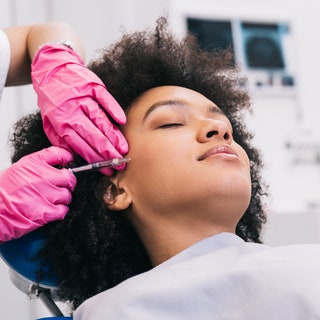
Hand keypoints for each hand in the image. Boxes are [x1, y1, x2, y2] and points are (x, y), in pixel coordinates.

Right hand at [0, 147, 75, 241]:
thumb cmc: (2, 192)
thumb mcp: (18, 170)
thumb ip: (38, 166)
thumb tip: (58, 166)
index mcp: (33, 164)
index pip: (59, 154)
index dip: (67, 158)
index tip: (67, 163)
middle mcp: (40, 177)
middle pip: (69, 177)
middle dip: (67, 183)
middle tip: (61, 186)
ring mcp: (44, 195)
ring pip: (67, 195)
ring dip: (62, 199)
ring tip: (51, 200)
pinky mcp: (45, 212)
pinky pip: (63, 210)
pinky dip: (59, 212)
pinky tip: (51, 210)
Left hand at [31, 43, 128, 174]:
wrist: (51, 68)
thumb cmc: (53, 99)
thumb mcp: (49, 121)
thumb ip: (60, 139)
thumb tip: (75, 157)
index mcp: (61, 122)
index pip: (80, 145)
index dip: (94, 159)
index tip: (106, 168)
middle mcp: (72, 111)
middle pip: (92, 135)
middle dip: (107, 152)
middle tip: (119, 163)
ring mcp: (83, 97)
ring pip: (100, 120)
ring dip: (113, 136)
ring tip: (123, 149)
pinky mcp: (92, 86)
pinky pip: (105, 99)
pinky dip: (113, 109)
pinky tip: (122, 121)